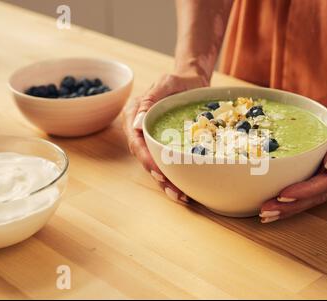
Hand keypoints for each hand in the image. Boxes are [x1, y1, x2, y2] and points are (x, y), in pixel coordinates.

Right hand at [122, 73, 207, 203]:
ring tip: (181, 196)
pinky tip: (185, 188)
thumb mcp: (166, 83)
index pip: (136, 142)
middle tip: (175, 191)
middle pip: (144, 157)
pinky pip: (166, 161)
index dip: (147, 159)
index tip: (160, 172)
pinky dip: (174, 175)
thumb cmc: (180, 79)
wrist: (192, 79)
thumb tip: (137, 124)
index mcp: (134, 114)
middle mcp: (139, 129)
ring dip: (166, 181)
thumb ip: (150, 100)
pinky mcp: (164, 143)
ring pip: (154, 163)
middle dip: (158, 176)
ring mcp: (151, 138)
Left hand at [260, 85, 326, 222]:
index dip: (305, 191)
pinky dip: (296, 197)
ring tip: (267, 213)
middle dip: (292, 206)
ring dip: (291, 206)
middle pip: (320, 196)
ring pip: (315, 197)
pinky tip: (279, 202)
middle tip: (266, 212)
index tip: (283, 195)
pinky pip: (314, 189)